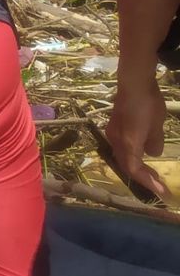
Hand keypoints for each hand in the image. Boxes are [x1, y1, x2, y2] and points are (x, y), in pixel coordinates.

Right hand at [105, 74, 170, 196]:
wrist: (133, 84)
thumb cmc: (148, 104)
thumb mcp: (158, 126)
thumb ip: (154, 143)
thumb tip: (152, 154)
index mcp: (128, 143)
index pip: (134, 169)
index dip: (147, 182)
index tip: (161, 192)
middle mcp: (117, 141)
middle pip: (127, 165)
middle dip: (143, 176)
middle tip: (159, 184)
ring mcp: (113, 133)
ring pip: (123, 157)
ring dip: (137, 166)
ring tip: (152, 172)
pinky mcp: (114, 127)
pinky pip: (122, 148)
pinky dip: (132, 156)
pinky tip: (141, 154)